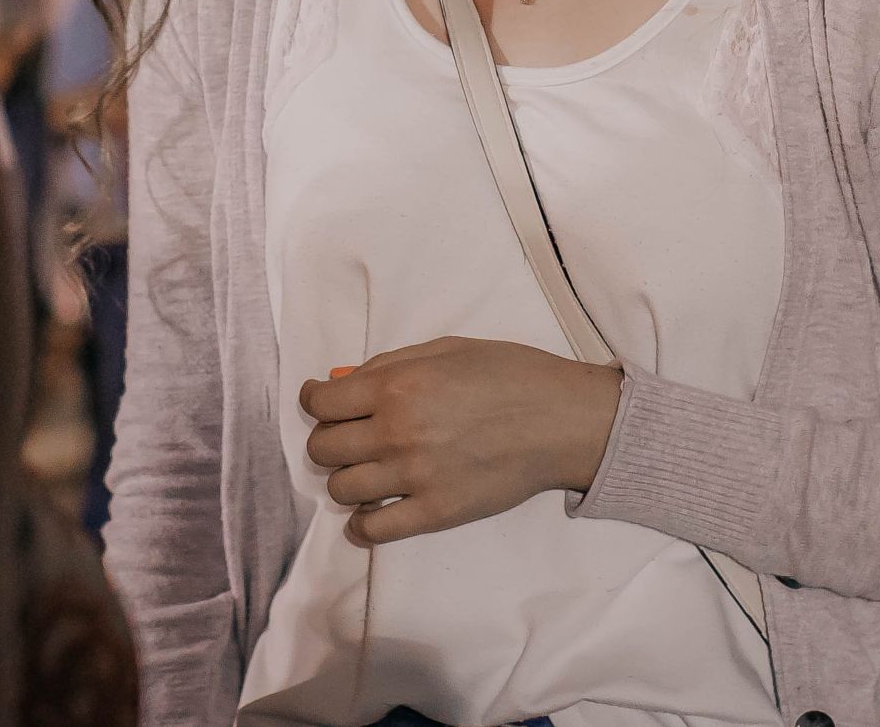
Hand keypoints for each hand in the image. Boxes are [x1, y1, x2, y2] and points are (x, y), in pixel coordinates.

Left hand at [297, 337, 623, 547]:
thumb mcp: (446, 350)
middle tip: (350, 435)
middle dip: (329, 439)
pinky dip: (362, 524)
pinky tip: (371, 512)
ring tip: (366, 470)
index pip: (322, 404)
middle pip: (324, 449)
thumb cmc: (509, 374)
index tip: (324, 404)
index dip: (316, 401)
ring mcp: (415, 477)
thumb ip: (388, 365)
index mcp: (397, 385)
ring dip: (346, 478)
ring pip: (342, 489)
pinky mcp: (436, 513)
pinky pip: (375, 530)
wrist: (562, 421)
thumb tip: (339, 383)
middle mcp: (397, 432)